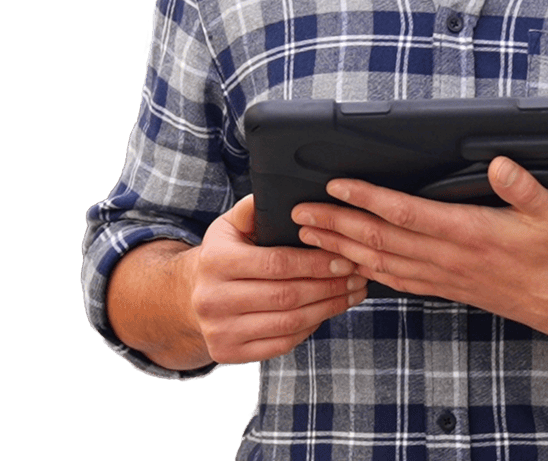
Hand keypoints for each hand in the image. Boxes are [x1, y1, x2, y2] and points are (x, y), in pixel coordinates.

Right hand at [188, 194, 367, 363]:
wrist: (190, 296)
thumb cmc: (224, 253)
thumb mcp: (230, 225)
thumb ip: (253, 209)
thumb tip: (280, 194)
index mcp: (215, 261)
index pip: (276, 263)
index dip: (315, 262)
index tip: (344, 258)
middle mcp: (212, 299)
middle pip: (285, 295)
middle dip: (328, 286)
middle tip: (357, 276)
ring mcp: (219, 331)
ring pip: (287, 323)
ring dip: (326, 309)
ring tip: (351, 294)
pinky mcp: (227, 354)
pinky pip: (280, 344)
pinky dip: (309, 329)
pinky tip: (326, 313)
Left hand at [292, 157, 547, 340]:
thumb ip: (522, 186)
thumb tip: (500, 163)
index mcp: (470, 232)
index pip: (406, 214)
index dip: (367, 198)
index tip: (337, 185)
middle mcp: (451, 258)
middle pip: (381, 240)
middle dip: (337, 224)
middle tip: (300, 213)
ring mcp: (447, 277)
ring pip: (383, 264)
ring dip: (343, 249)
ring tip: (311, 237)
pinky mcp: (451, 288)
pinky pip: (400, 282)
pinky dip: (369, 273)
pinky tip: (352, 267)